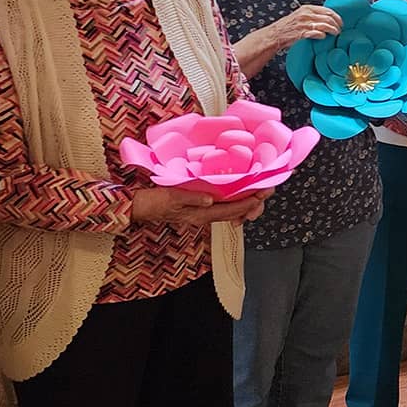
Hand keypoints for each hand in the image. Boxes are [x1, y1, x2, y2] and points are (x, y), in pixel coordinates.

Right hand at [130, 186, 266, 227]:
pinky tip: (238, 194)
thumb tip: (210, 199)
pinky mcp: (198, 208)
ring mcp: (202, 213)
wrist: (138, 208)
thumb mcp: (171, 198)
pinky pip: (221, 207)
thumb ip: (191, 198)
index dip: (248, 202)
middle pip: (235, 212)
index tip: (262, 193)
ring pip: (230, 210)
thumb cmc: (153, 203)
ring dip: (245, 202)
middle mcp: (204, 216)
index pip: (231, 210)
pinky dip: (233, 201)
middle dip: (253, 203)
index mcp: (200, 215)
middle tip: (268, 190)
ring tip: (259, 192)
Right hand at [272, 4, 340, 49]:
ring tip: (335, 34)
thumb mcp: (301, 15)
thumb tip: (328, 18)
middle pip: (328, 18)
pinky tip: (323, 37)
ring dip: (333, 30)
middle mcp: (306, 14)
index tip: (341, 23)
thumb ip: (313, 15)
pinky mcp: (301, 33)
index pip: (328, 10)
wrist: (275, 34)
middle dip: (337, 25)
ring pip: (325, 25)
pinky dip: (322, 35)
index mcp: (307, 8)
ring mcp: (304, 23)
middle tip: (339, 30)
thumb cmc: (289, 26)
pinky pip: (317, 33)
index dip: (337, 17)